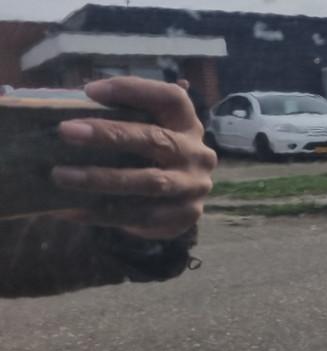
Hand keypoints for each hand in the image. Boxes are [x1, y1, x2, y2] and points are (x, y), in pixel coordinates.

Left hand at [52, 77, 216, 239]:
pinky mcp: (186, 216)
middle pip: (156, 140)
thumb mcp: (148, 125)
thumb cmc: (152, 152)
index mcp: (187, 123)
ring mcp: (194, 187)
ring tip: (62, 176)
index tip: (90, 91)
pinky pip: (143, 217)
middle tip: (66, 131)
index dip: (134, 91)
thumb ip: (123, 112)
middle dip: (110, 136)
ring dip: (102, 180)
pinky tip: (72, 209)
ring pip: (149, 183)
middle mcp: (197, 154)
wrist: (181, 196)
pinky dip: (104, 213)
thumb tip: (76, 100)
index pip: (171, 97)